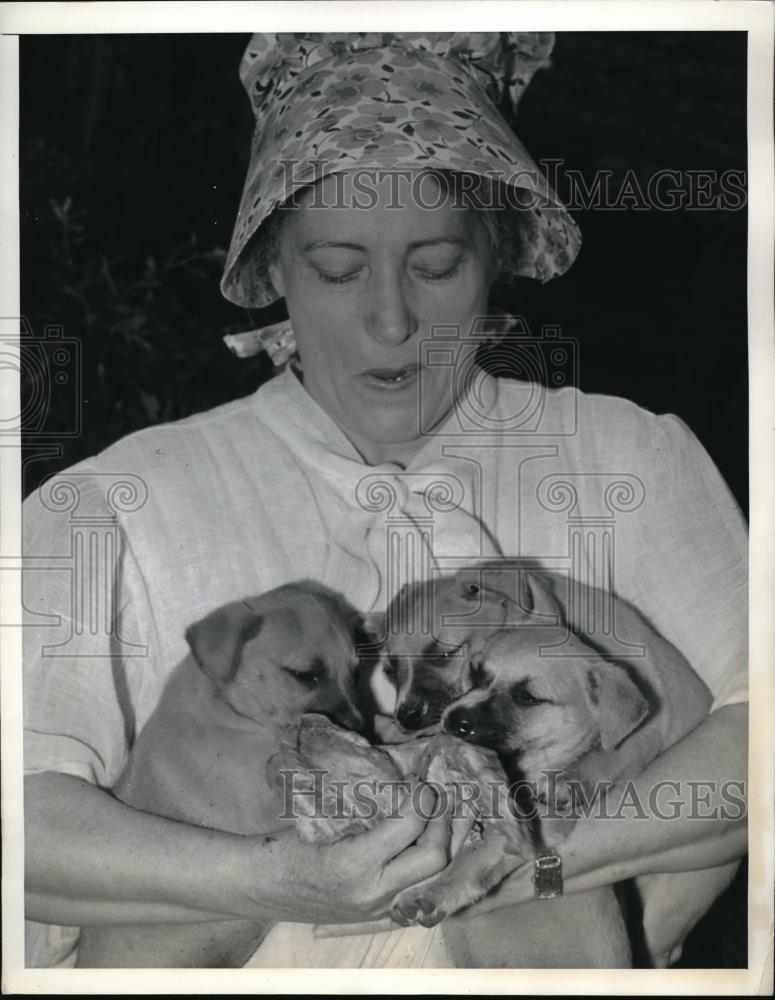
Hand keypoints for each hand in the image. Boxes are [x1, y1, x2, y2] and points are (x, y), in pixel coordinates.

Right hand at [257, 783, 451, 924]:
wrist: (263, 889)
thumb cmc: (287, 846)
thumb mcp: (322, 818)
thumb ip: (365, 807)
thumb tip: (403, 782)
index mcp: (354, 864)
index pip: (410, 825)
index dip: (422, 797)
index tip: (419, 779)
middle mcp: (374, 892)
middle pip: (435, 858)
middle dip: (442, 821)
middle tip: (436, 796)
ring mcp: (380, 910)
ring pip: (435, 877)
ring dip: (443, 842)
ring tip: (441, 814)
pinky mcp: (381, 917)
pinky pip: (421, 890)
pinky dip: (430, 864)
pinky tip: (428, 842)